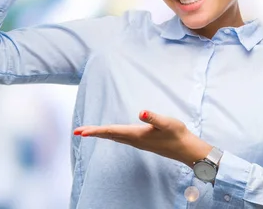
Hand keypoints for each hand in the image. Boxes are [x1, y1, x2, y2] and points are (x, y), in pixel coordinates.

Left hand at [74, 110, 212, 165]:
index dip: (95, 131)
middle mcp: (133, 140)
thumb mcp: (166, 122)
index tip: (80, 132)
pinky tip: (110, 133)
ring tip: (87, 132)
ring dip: (100, 134)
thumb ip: (154, 117)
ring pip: (114, 137)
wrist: (186, 149)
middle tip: (76, 132)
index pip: (111, 131)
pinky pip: (120, 138)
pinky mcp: (142, 141)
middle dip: (92, 133)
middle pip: (109, 135)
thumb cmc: (176, 134)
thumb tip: (141, 112)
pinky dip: (111, 134)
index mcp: (135, 135)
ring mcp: (137, 142)